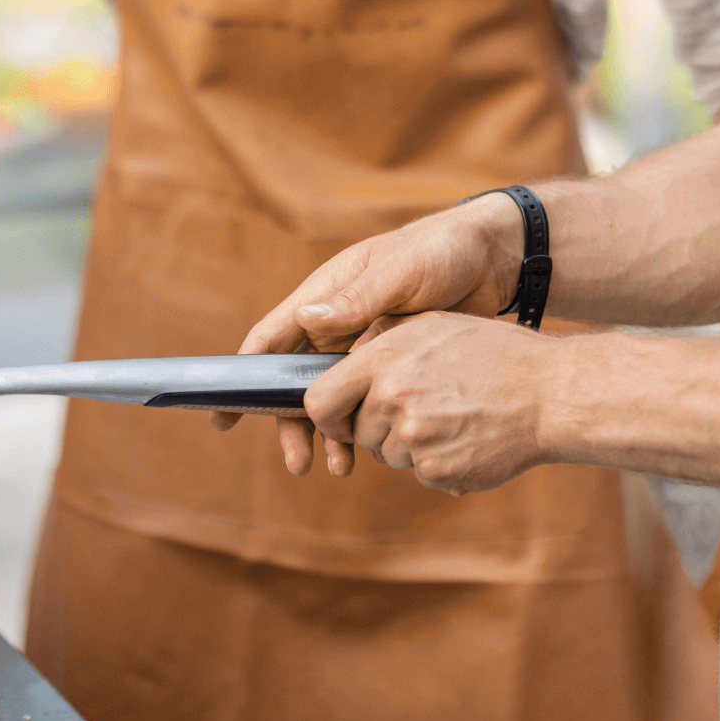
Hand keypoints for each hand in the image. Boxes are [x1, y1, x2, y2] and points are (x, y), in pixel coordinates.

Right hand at [212, 192, 527, 470]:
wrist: (497, 259)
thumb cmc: (443, 252)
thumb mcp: (401, 273)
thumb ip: (357, 300)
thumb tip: (305, 322)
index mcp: (327, 293)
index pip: (272, 337)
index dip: (242, 374)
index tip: (223, 413)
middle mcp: (338, 321)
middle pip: (296, 379)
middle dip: (292, 422)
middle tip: (297, 462)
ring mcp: (364, 343)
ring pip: (331, 396)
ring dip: (329, 433)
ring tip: (340, 468)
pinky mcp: (393, 362)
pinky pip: (366, 401)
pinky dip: (362, 427)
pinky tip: (370, 455)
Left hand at [296, 312, 554, 490]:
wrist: (549, 394)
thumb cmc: (494, 354)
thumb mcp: (434, 326)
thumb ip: (382, 344)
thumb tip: (342, 362)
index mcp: (385, 358)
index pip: (318, 401)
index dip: (326, 414)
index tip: (341, 416)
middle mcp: (393, 398)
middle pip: (356, 432)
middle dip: (377, 426)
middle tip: (419, 407)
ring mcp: (414, 438)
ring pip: (387, 454)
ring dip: (408, 444)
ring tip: (450, 415)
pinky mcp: (435, 469)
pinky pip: (418, 471)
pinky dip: (436, 460)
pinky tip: (465, 435)